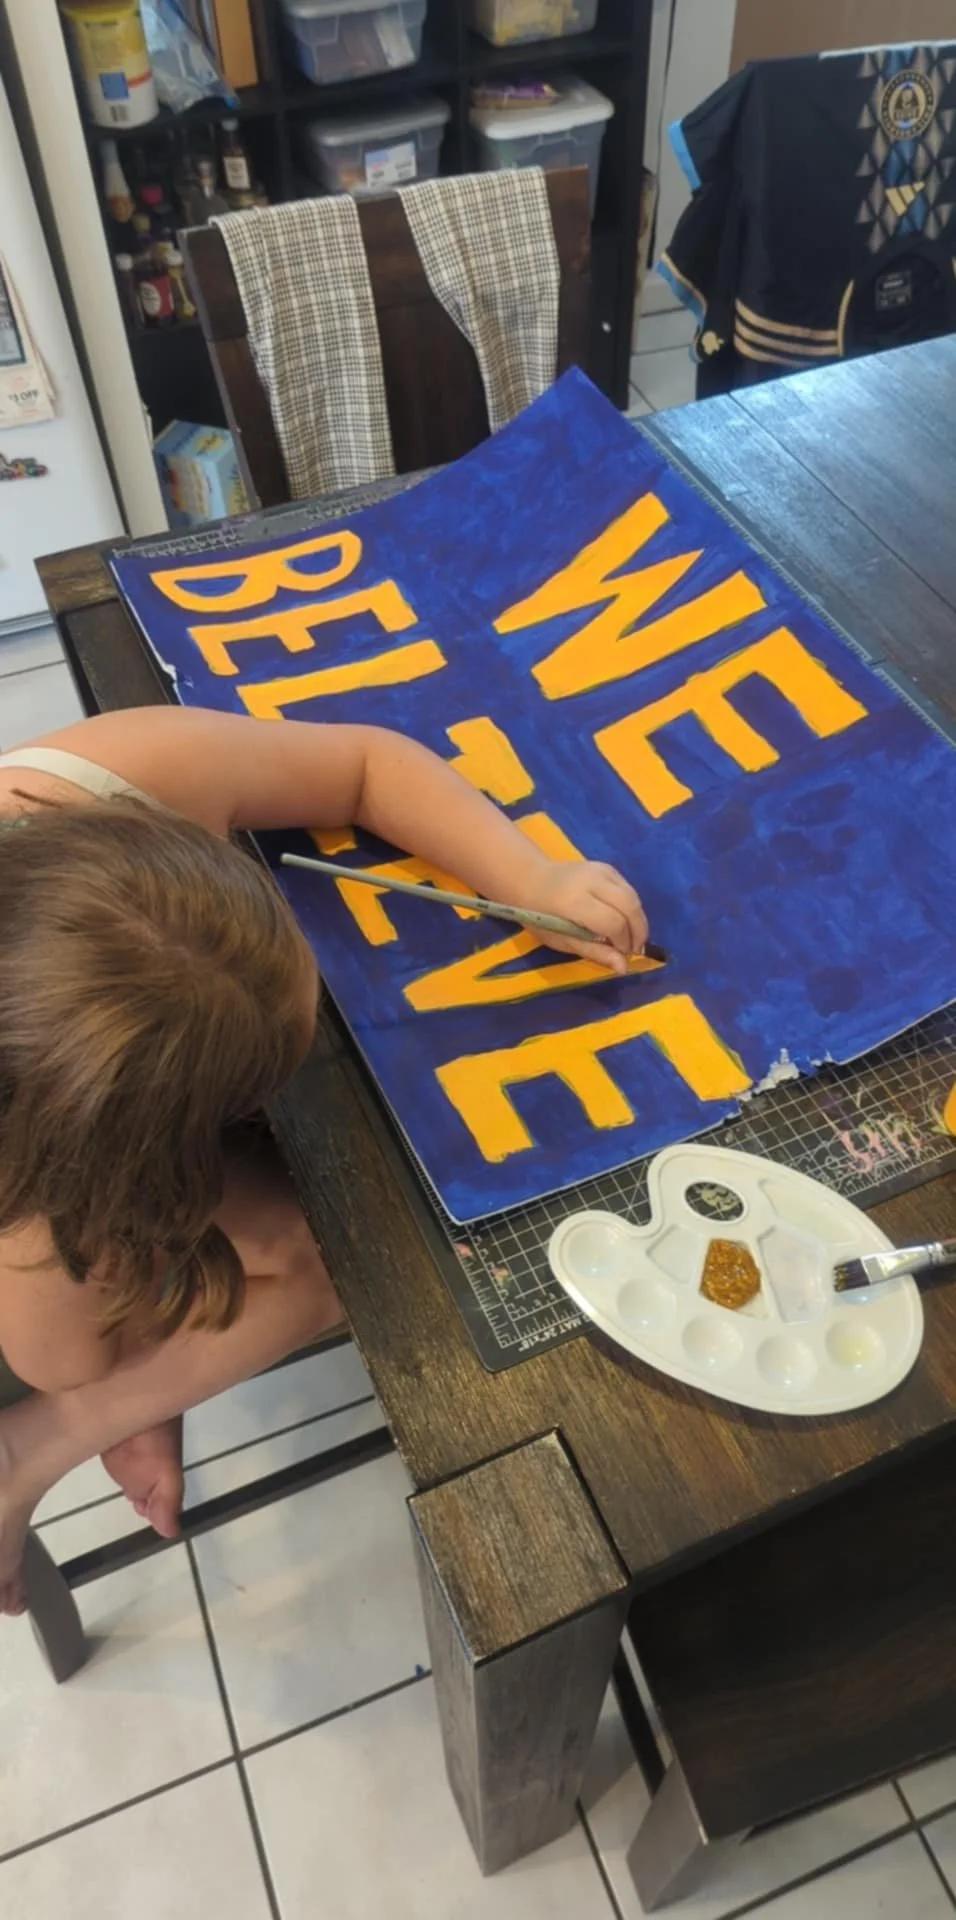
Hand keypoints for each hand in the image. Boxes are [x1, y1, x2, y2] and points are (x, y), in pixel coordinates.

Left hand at [516, 860, 648, 975]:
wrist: (530, 880)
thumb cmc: (540, 916)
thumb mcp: (562, 940)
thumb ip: (594, 952)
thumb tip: (624, 967)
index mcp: (575, 901)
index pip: (614, 922)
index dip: (623, 942)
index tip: (623, 956)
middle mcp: (592, 881)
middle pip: (629, 906)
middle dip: (638, 931)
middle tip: (635, 949)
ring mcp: (601, 870)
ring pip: (633, 896)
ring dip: (638, 919)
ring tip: (632, 938)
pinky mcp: (607, 867)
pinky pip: (628, 888)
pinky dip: (632, 907)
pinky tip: (625, 921)